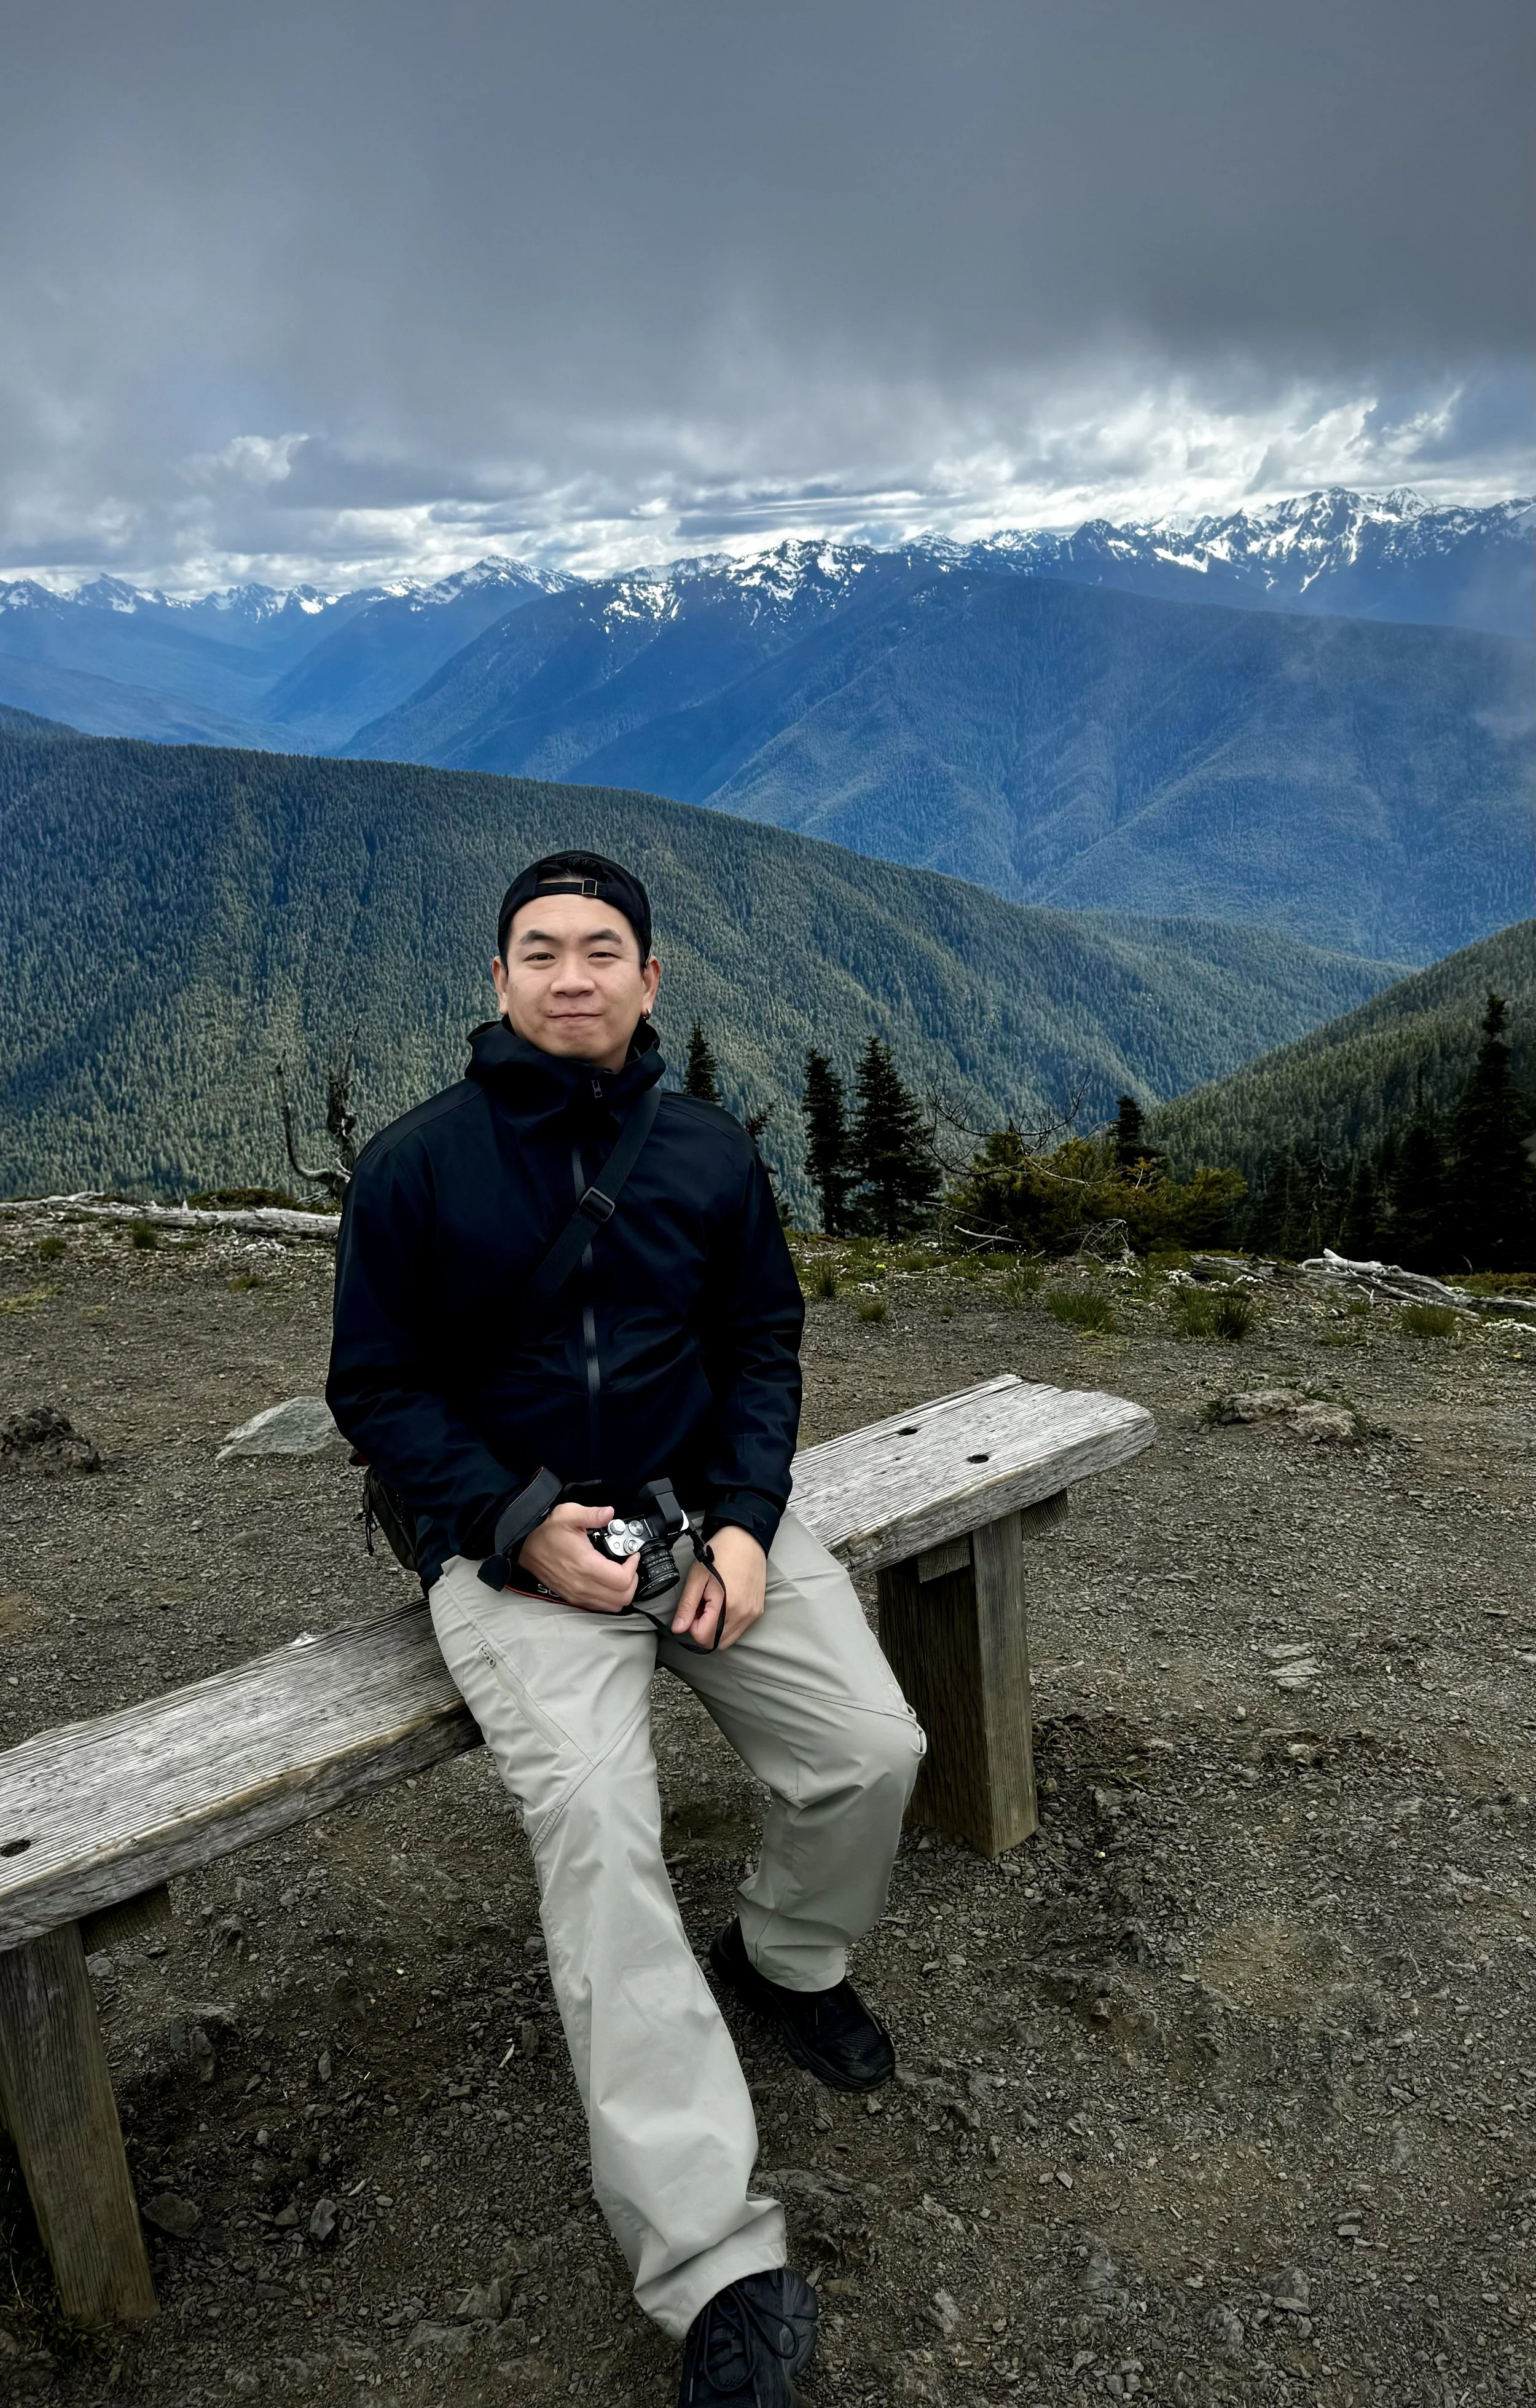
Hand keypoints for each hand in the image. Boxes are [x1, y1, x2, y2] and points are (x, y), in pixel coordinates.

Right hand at [516, 1503, 638, 1612]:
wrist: (525, 1549)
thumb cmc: (546, 1533)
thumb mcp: (568, 1514)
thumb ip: (592, 1514)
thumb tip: (609, 1513)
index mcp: (585, 1565)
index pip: (622, 1580)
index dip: (633, 1567)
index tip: (631, 1555)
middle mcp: (582, 1585)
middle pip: (622, 1598)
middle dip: (632, 1581)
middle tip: (629, 1565)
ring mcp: (577, 1594)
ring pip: (613, 1606)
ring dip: (622, 1591)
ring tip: (620, 1573)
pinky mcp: (573, 1598)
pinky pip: (600, 1607)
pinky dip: (610, 1597)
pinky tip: (607, 1580)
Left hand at [671, 1524, 765, 1652]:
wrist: (746, 1538)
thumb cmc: (721, 1552)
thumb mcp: (697, 1577)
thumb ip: (687, 1606)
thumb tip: (678, 1629)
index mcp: (729, 1607)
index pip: (704, 1638)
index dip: (692, 1625)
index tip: (694, 1607)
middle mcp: (744, 1616)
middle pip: (717, 1643)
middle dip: (704, 1629)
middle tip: (702, 1605)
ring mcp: (753, 1615)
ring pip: (728, 1639)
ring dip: (716, 1627)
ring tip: (713, 1602)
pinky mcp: (758, 1611)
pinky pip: (739, 1629)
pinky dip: (727, 1623)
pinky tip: (725, 1602)